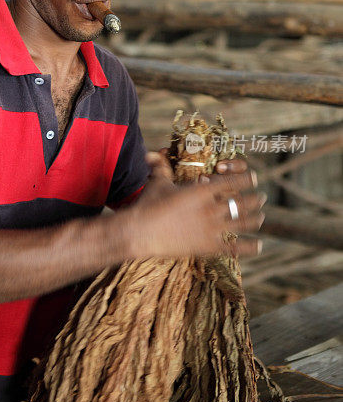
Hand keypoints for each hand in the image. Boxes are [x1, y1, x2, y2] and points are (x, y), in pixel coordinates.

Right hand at [128, 154, 265, 259]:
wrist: (140, 232)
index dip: (246, 178)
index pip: (233, 181)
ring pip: (244, 223)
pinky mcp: (208, 247)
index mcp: (202, 190)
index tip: (253, 177)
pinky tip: (258, 245)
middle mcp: (211, 208)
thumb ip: (161, 167)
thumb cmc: (147, 205)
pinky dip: (250, 247)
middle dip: (255, 199)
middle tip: (261, 198)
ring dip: (256, 219)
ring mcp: (212, 229)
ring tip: (261, 218)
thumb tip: (152, 153)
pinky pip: (235, 248)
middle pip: (243, 202)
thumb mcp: (158, 182)